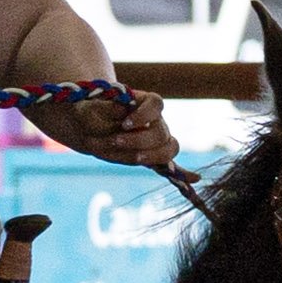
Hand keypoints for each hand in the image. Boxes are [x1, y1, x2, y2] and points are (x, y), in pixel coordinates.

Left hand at [35, 89, 176, 168]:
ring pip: (169, 148)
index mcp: (143, 103)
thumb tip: (123, 109)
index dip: (144, 115)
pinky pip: (170, 164)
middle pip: (161, 132)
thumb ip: (105, 109)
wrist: (86, 127)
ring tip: (135, 158)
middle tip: (115, 140)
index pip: (156, 104)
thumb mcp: (90, 108)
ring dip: (152, 157)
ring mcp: (156, 139)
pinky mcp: (151, 156)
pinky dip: (183, 173)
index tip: (125, 123)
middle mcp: (154, 121)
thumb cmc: (90, 113)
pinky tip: (195, 179)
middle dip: (139, 140)